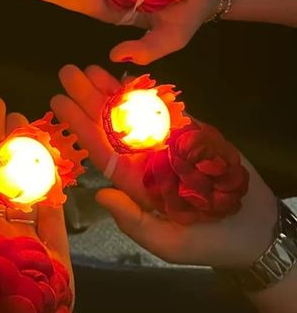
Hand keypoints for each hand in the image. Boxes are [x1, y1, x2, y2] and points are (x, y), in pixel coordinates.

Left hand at [51, 64, 276, 268]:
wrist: (254, 233)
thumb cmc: (207, 244)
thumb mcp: (167, 243)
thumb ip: (134, 221)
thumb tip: (101, 195)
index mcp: (134, 183)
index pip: (100, 149)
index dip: (80, 125)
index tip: (59, 101)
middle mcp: (145, 161)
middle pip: (111, 125)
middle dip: (90, 98)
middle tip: (68, 71)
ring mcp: (167, 146)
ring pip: (134, 114)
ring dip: (113, 91)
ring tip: (92, 68)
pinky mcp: (192, 136)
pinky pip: (167, 112)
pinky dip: (151, 94)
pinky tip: (131, 76)